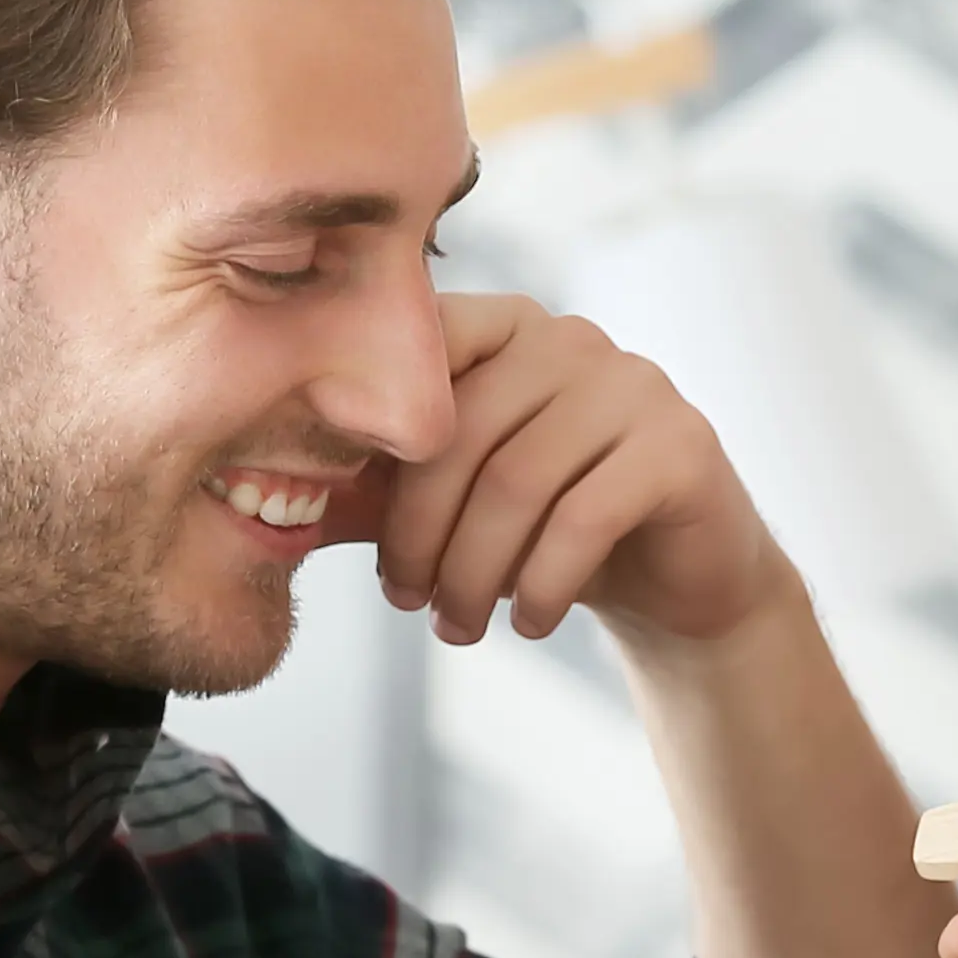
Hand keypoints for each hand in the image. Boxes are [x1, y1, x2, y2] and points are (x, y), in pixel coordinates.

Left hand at [373, 292, 792, 653]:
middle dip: (419, 533)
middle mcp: (570, 338)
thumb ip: (373, 491)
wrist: (674, 581)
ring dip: (474, 574)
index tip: (347, 508)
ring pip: (518, 482)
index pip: (418, 350)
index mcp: (504, 329)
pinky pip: (585, 518)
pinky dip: (541, 584)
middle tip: (406, 602)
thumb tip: (275, 504)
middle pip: (460, 433)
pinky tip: (529, 622)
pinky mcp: (682, 444)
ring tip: (458, 627)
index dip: (372, 426)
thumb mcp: (451, 507)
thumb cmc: (547, 531)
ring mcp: (634, 383)